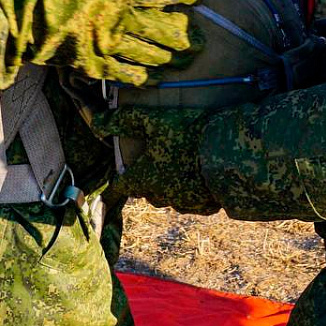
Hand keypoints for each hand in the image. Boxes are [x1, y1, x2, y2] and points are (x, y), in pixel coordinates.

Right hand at [25, 0, 200, 85]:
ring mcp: (106, 44)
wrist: (18, 11)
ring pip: (148, 53)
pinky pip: (121, 74)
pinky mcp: (91, 64)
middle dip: (183, 34)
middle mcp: (120, 19)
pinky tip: (151, 81)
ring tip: (182, 61)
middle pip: (162, 28)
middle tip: (199, 41)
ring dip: (168, 57)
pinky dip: (139, 78)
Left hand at [94, 106, 218, 213]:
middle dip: (145, 183)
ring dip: (169, 188)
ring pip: (169, 198)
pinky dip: (192, 193)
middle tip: (151, 169)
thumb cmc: (187, 135)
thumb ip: (124, 120)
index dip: (114, 187)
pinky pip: (193, 202)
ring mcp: (185, 203)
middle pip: (146, 192)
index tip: (110, 191)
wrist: (229, 154)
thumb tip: (96, 122)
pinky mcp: (207, 205)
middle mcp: (161, 195)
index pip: (120, 187)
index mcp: (144, 178)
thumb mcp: (152, 121)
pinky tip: (200, 180)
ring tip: (177, 172)